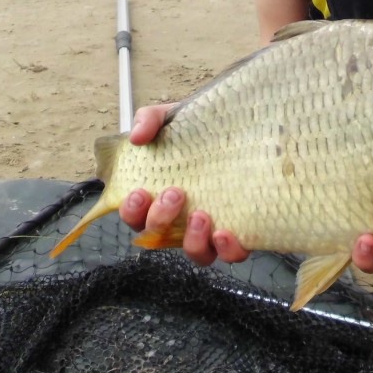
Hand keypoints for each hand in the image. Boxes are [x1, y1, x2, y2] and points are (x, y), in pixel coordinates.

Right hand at [117, 103, 250, 265]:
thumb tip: (137, 137)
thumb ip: (149, 120)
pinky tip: (225, 232)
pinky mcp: (236, 232)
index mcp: (157, 196)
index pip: (134, 216)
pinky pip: (229, 254)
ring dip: (192, 240)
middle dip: (160, 219)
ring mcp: (207, 229)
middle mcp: (179, 218)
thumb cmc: (199, 129)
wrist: (240, 128)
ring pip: (193, 253)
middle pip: (158, 237)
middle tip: (175, 193)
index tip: (140, 192)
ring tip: (201, 215)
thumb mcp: (171, 118)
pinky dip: (226, 250)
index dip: (131, 211)